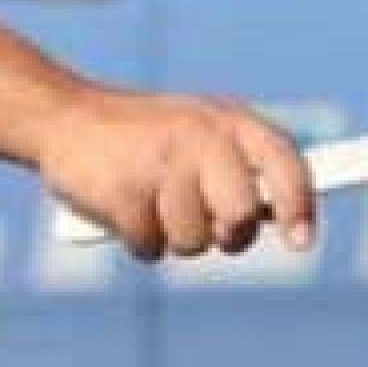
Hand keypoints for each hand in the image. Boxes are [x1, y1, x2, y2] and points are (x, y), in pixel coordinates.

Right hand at [37, 87, 315, 259]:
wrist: (66, 118)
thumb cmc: (147, 143)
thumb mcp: (202, 139)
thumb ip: (241, 174)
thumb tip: (277, 223)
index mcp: (229, 120)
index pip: (283, 163)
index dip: (299, 206)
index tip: (301, 244)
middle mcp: (201, 135)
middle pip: (241, 216)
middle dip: (227, 236)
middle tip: (205, 223)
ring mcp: (161, 161)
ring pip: (195, 242)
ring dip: (173, 237)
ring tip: (152, 203)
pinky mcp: (124, 189)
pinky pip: (150, 247)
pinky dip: (138, 240)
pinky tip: (122, 205)